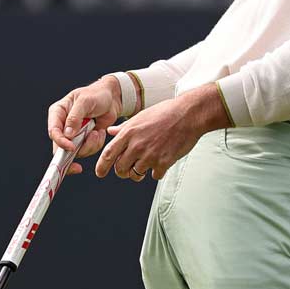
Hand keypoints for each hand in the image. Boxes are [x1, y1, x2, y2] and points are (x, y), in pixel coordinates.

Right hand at [47, 77, 121, 174]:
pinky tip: (100, 132)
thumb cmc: (96, 95)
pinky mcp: (84, 140)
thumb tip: (67, 134)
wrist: (112, 99)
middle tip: (87, 148)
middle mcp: (63, 125)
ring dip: (89, 145)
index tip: (71, 147)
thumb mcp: (85, 102)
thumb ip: (75, 117)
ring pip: (76, 151)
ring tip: (97, 132)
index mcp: (58, 113)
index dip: (61, 142)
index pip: (53, 132)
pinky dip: (96, 144)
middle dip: (75, 149)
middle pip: (61, 147)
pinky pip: (88, 150)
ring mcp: (73, 134)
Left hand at [95, 83, 230, 181]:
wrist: (189, 114)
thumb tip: (110, 131)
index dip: (101, 166)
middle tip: (128, 169)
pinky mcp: (164, 162)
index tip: (100, 173)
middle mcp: (137, 145)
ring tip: (146, 165)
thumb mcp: (140, 116)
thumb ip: (124, 127)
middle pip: (120, 169)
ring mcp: (150, 155)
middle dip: (122, 172)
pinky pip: (154, 175)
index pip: (108, 154)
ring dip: (139, 173)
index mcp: (129, 133)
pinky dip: (156, 172)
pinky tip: (161, 162)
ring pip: (136, 174)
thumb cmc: (166, 112)